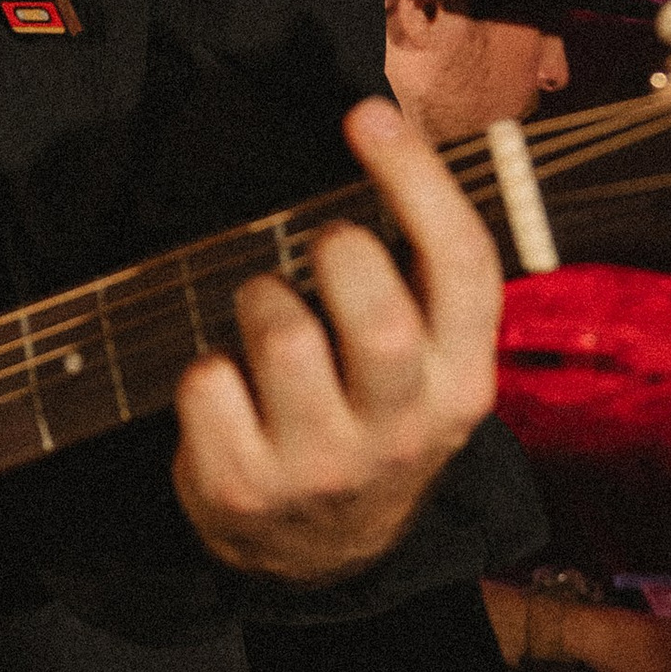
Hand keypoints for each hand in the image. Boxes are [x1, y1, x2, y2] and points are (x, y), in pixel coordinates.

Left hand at [174, 99, 500, 583]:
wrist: (322, 558)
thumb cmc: (370, 417)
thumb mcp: (427, 363)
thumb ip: (422, 271)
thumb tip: (387, 122)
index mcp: (463, 383)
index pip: (464, 269)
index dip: (418, 180)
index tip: (368, 114)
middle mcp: (404, 430)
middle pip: (376, 316)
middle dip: (337, 252)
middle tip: (321, 251)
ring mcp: (323, 466)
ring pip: (281, 336)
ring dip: (259, 299)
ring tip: (267, 318)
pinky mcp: (244, 487)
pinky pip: (207, 382)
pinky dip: (206, 367)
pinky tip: (227, 387)